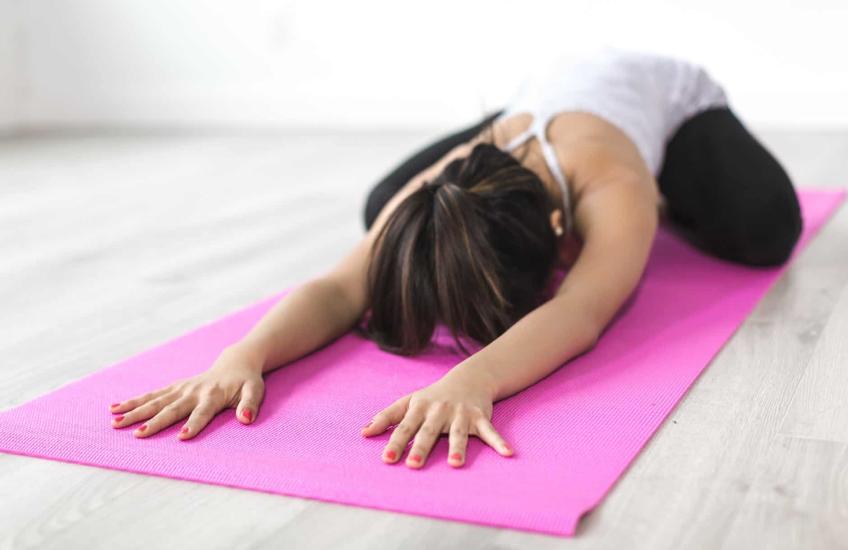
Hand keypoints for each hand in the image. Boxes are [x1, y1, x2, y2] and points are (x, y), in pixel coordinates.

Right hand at [107, 343, 265, 438]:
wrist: (235, 363)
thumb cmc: (246, 382)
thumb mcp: (255, 391)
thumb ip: (250, 405)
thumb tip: (245, 419)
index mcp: (213, 395)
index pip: (202, 413)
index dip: (193, 424)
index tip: (182, 437)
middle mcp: (193, 392)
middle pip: (172, 408)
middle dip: (154, 422)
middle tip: (137, 434)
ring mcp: (181, 388)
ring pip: (155, 401)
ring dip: (135, 412)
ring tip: (115, 422)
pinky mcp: (174, 387)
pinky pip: (151, 395)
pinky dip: (133, 401)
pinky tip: (114, 409)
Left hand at [361, 368, 512, 467]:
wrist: (468, 379)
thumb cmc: (432, 396)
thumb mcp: (408, 402)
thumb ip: (386, 417)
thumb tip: (363, 433)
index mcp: (419, 408)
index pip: (404, 427)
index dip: (395, 442)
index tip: (387, 459)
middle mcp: (439, 410)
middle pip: (428, 431)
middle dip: (421, 447)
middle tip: (413, 465)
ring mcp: (460, 414)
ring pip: (458, 433)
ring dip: (458, 448)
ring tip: (456, 465)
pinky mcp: (480, 417)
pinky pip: (490, 431)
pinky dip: (499, 442)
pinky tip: (508, 453)